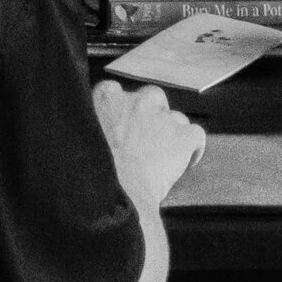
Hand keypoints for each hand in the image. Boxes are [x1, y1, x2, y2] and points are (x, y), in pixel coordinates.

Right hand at [92, 79, 205, 211]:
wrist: (119, 191)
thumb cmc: (98, 171)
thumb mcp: (84, 139)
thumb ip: (93, 127)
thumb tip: (99, 134)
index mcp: (107, 97)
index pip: (114, 91)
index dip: (120, 108)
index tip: (120, 123)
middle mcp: (136, 100)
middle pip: (151, 96)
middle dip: (152, 113)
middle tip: (146, 138)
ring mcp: (162, 116)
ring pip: (175, 117)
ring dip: (171, 132)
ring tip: (165, 155)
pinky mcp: (183, 135)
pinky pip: (196, 134)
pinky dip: (194, 147)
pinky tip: (188, 160)